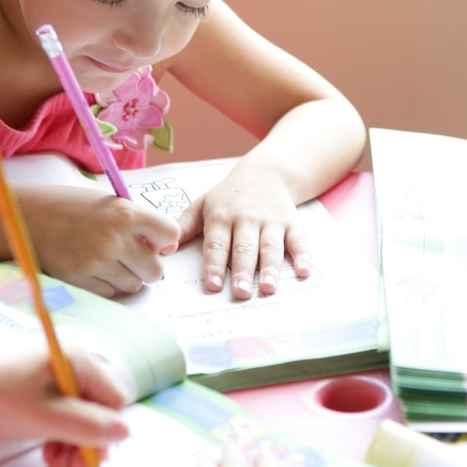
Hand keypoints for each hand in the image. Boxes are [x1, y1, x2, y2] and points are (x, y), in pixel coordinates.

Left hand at [0, 346, 130, 466]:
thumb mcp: (49, 419)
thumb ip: (90, 426)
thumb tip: (125, 433)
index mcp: (75, 358)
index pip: (111, 396)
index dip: (106, 430)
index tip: (93, 458)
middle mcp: (67, 363)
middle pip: (94, 408)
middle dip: (85, 443)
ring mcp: (49, 377)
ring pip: (76, 416)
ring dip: (70, 446)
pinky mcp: (33, 391)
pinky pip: (58, 416)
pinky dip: (55, 439)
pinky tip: (46, 460)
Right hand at [20, 183, 179, 296]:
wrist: (28, 216)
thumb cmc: (74, 208)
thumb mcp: (111, 204)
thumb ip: (141, 224)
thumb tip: (168, 249)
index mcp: (125, 214)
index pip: (170, 234)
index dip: (164, 240)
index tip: (154, 240)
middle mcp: (113, 239)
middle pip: (156, 270)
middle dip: (149, 266)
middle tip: (134, 258)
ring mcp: (96, 262)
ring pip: (134, 285)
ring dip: (128, 278)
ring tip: (110, 261)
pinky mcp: (80, 280)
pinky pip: (110, 293)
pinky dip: (107, 285)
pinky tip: (94, 268)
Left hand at [176, 161, 311, 299]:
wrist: (266, 172)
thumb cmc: (229, 195)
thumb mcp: (203, 204)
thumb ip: (184, 226)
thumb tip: (162, 248)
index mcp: (222, 217)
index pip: (216, 244)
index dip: (214, 265)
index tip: (212, 285)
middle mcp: (247, 219)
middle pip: (244, 248)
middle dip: (242, 271)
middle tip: (240, 293)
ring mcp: (271, 221)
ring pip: (271, 247)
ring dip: (270, 268)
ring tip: (268, 288)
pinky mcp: (291, 223)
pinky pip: (298, 240)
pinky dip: (302, 256)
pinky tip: (303, 271)